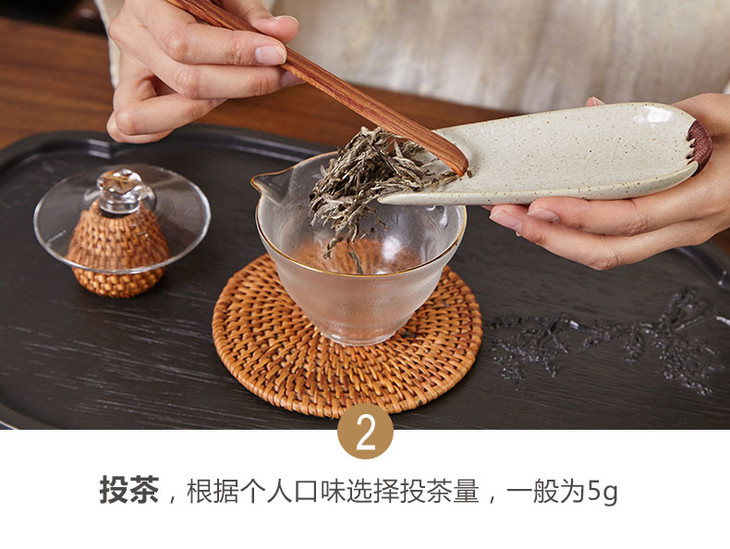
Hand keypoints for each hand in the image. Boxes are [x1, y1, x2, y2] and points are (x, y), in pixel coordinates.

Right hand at [106, 0, 299, 142]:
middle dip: (242, 84)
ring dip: (212, 107)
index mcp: (147, 3)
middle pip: (185, 81)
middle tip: (277, 75)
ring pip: (162, 111)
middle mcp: (132, 36)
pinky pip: (137, 128)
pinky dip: (172, 126)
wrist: (170, 1)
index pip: (184, 42)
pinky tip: (208, 106)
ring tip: (243, 86)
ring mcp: (129, 68)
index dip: (234, 54)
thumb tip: (283, 32)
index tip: (276, 54)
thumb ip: (252, 14)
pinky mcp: (132, 95)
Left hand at [487, 93, 729, 268]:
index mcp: (701, 198)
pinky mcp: (659, 233)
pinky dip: (573, 234)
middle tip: (508, 216)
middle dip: (550, 239)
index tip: (540, 204)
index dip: (581, 216)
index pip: (630, 218)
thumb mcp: (722, 116)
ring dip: (554, 240)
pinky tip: (544, 216)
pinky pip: (611, 243)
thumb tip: (597, 113)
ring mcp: (671, 236)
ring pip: (606, 254)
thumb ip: (665, 114)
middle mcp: (684, 227)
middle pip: (608, 251)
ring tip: (515, 218)